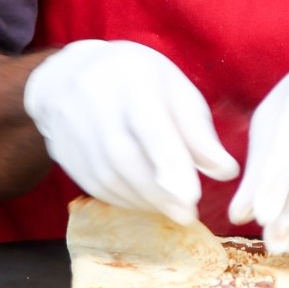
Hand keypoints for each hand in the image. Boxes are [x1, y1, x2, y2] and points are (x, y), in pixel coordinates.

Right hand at [24, 40, 238, 224]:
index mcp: (133, 78)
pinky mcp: (62, 151)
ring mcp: (73, 127)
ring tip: (171, 208)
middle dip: (159, 192)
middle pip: (124, 155)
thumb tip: (226, 172)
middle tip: (187, 213)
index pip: (150, 124)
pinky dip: (124, 199)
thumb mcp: (174, 89)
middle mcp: (95, 100)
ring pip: (107, 175)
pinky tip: (144, 200)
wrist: (68, 74)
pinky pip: (94, 184)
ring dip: (143, 199)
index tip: (192, 196)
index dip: (169, 162)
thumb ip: (198, 130)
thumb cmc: (136, 80)